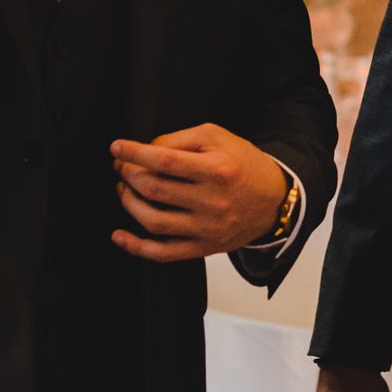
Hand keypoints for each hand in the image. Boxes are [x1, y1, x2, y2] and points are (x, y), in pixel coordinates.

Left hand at [109, 122, 286, 261]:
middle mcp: (212, 201)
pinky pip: (164, 253)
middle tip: (121, 167)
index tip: (117, 148)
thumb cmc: (244, 165)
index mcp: (217, 169)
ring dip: (128, 203)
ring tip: (124, 190)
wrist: (274, 200)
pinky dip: (136, 247)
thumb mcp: (218, 138)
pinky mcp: (204, 247)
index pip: (165, 161)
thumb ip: (181, 140)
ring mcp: (207, 228)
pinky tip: (119, 236)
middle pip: (155, 189)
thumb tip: (147, 151)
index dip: (135, 154)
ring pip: (154, 220)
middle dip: (128, 175)